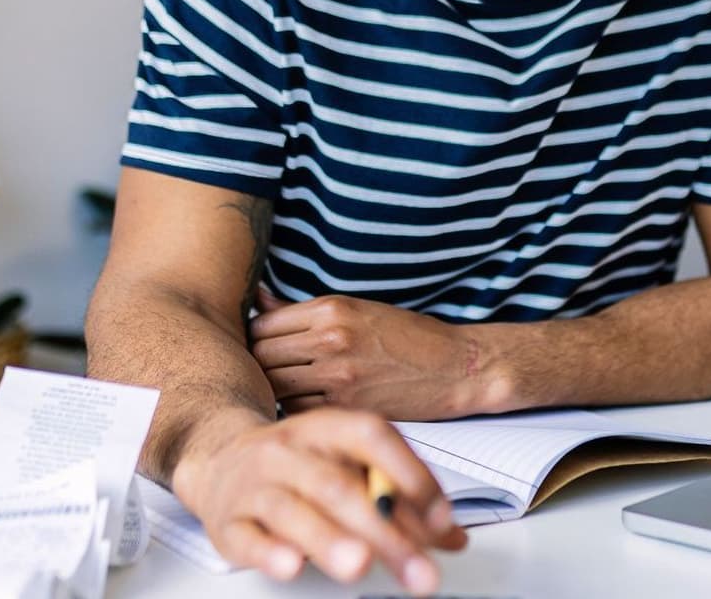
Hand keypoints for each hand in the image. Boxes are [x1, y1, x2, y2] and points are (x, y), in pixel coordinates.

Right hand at [171, 406, 466, 595]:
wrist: (220, 458)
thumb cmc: (297, 464)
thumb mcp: (349, 466)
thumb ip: (401, 498)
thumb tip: (451, 536)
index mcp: (326, 428)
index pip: (372, 438)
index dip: (410, 475)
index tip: (440, 519)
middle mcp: (289, 451)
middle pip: (339, 486)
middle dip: (383, 530)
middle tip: (417, 567)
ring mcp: (255, 485)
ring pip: (293, 510)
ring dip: (329, 539)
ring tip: (360, 564)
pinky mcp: (227, 523)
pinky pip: (247, 537)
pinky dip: (270, 552)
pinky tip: (292, 564)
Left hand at [250, 287, 499, 418]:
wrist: (454, 367)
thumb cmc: (407, 338)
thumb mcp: (356, 309)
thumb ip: (303, 311)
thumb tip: (258, 299)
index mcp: (331, 309)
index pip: (262, 324)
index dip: (256, 338)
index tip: (264, 348)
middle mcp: (330, 338)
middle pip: (261, 355)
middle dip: (260, 365)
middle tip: (270, 373)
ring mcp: (337, 374)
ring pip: (274, 385)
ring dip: (274, 390)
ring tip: (286, 390)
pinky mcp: (347, 406)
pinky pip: (297, 411)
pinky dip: (296, 410)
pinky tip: (308, 406)